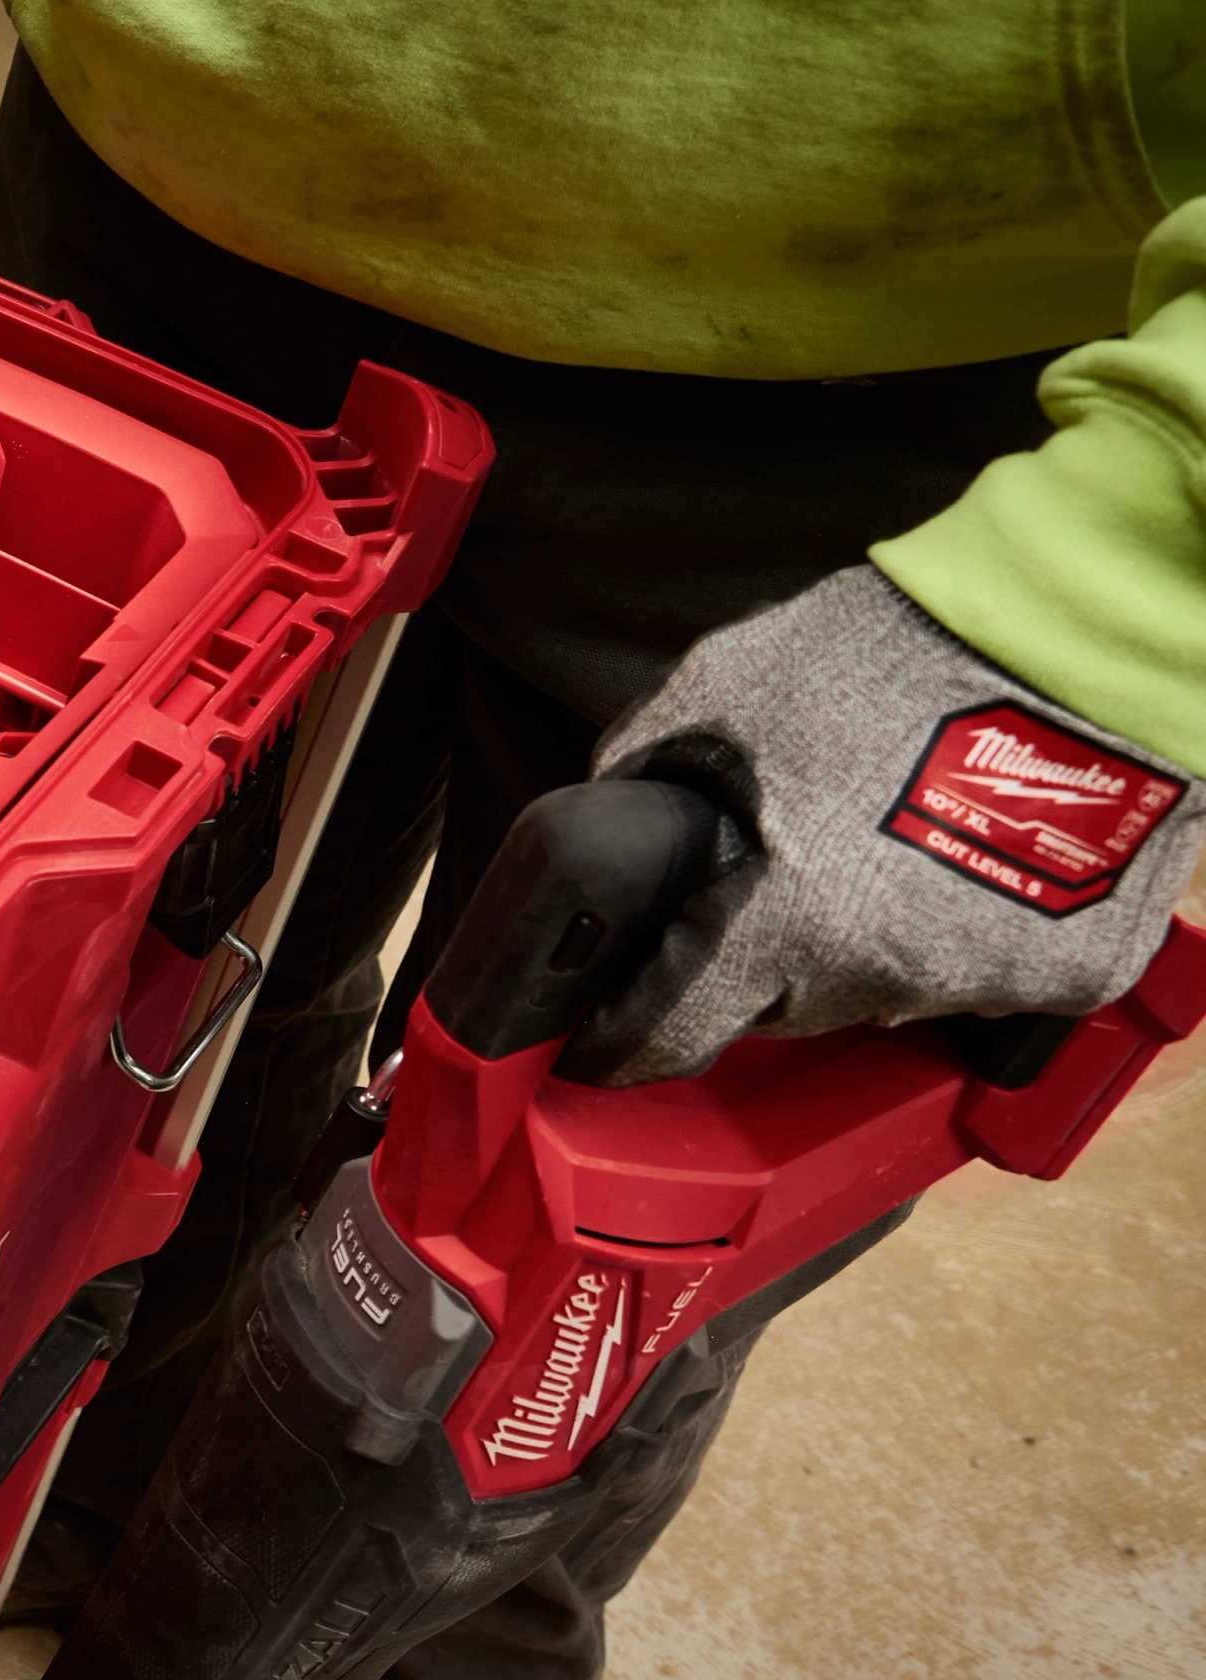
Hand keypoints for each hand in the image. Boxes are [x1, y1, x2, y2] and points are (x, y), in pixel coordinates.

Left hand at [574, 565, 1201, 1081]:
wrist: (1080, 640)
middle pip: (778, 1009)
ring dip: (862, 938)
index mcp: (783, 922)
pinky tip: (960, 852)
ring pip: (878, 990)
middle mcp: (880, 974)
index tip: (599, 1038)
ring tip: (882, 836)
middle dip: (757, 957)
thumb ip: (647, 770)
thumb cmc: (900, 654)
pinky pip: (978, 972)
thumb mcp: (721, 692)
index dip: (619, 1039)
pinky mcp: (1066, 977)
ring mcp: (980, 984)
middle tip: (781, 867)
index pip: (667, 1039)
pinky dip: (959, 927)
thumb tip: (609, 823)